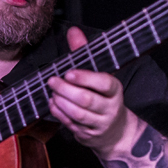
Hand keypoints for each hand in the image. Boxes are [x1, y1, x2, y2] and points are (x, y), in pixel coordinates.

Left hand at [47, 27, 129, 156]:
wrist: (115, 132)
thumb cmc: (103, 97)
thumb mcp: (98, 74)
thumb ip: (84, 52)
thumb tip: (73, 31)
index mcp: (115, 90)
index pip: (105, 84)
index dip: (86, 78)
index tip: (69, 73)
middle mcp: (110, 108)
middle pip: (87, 100)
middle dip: (66, 90)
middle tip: (52, 80)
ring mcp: (99, 124)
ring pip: (78, 114)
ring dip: (61, 102)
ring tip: (52, 92)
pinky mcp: (88, 135)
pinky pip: (71, 125)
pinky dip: (59, 113)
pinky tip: (52, 103)